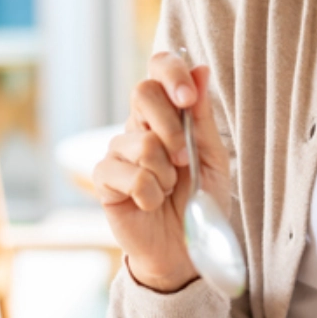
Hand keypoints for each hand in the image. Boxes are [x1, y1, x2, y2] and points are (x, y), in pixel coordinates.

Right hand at [93, 52, 231, 291]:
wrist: (187, 248)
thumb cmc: (200, 202)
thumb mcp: (212, 158)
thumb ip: (202, 118)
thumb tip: (200, 69)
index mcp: (166, 115)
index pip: (158, 70)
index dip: (171, 72)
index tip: (187, 96)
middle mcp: (138, 126)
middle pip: (143, 91)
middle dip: (172, 126)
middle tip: (185, 160)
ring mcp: (117, 151)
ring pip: (141, 141)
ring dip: (166, 172)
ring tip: (169, 189)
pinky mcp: (104, 180)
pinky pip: (129, 174)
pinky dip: (150, 193)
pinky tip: (151, 203)